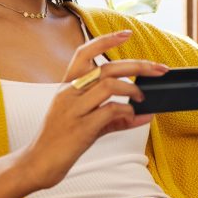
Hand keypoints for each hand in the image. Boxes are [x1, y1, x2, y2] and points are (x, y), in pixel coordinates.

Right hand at [21, 30, 168, 189]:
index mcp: (66, 86)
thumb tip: (145, 115)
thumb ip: (115, 118)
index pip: (84, 53)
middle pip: (106, 67)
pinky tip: (132, 116)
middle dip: (137, 65)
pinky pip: (109, 111)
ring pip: (108, 85)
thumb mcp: (87, 124)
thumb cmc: (61, 141)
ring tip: (142, 98)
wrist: (38, 164)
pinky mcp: (80, 129)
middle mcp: (68, 93)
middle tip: (159, 69)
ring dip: (132, 89)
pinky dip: (126, 111)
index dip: (106, 40)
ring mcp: (73, 110)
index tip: (127, 33)